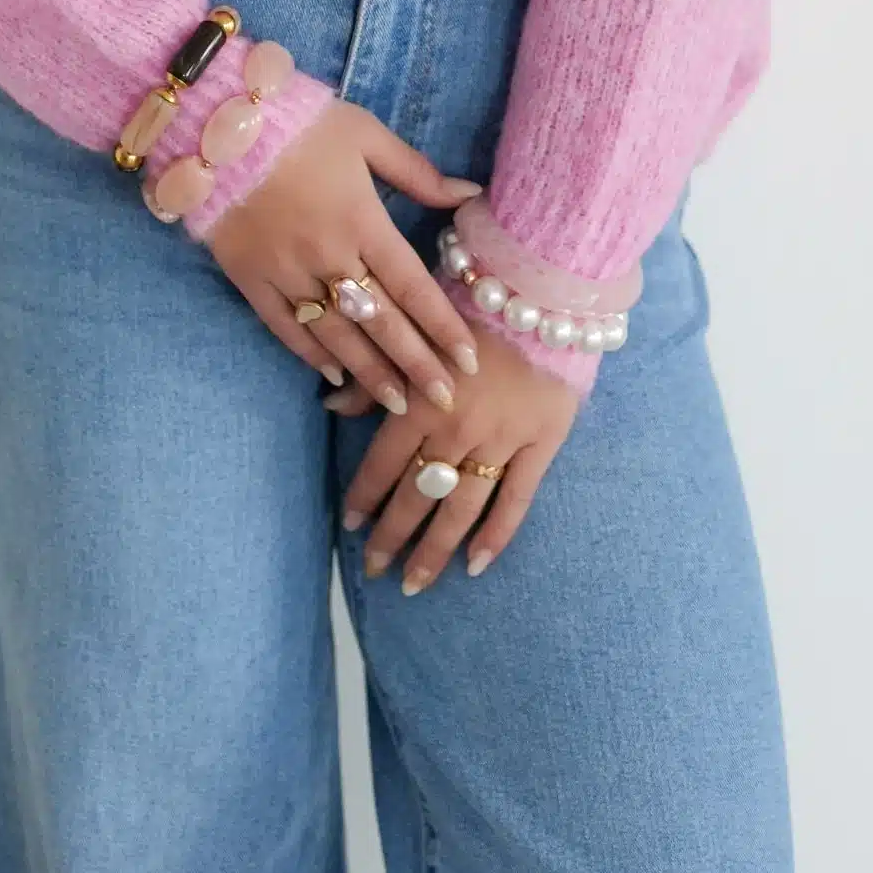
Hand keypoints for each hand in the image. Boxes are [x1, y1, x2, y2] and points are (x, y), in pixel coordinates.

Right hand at [201, 100, 485, 418]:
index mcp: (362, 220)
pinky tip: (334, 376)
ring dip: (370, 372)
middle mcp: (329, 255)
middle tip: (446, 401)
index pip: (413, 286)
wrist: (215, 121)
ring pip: (336, 335)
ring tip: (398, 403)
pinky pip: (284, 327)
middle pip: (381, 321)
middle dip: (416, 365)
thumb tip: (470, 194)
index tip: (470, 361)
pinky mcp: (250, 278)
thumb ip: (416, 171)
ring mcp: (286, 271)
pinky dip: (311, 354)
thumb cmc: (299, 122)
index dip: (443, 326)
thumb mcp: (364, 134)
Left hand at [331, 327, 577, 590]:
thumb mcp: (413, 333)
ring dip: (435, 549)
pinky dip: (496, 536)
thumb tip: (328, 405)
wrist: (544, 289)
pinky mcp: (542, 444)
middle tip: (376, 570)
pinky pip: (517, 500)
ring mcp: (501, 441)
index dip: (365, 497)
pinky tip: (475, 566)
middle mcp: (456, 428)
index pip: (383, 463)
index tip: (351, 526)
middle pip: (418, 494)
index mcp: (421, 400)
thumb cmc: (470, 303)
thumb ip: (375, 375)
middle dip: (393, 536)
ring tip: (415, 583)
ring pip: (461, 507)